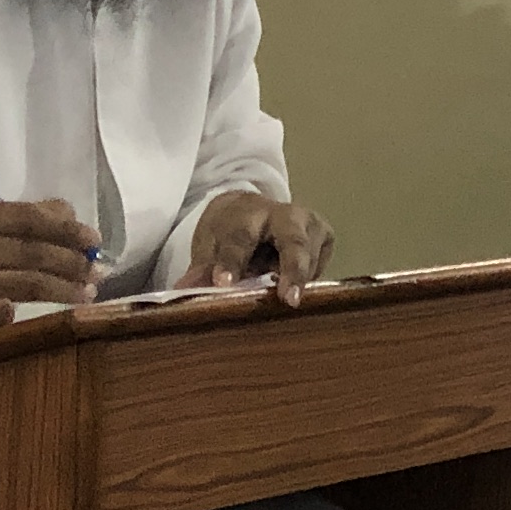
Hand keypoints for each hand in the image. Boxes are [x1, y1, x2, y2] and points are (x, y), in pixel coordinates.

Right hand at [0, 197, 99, 347]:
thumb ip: (26, 222)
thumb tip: (72, 217)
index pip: (28, 217)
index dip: (67, 229)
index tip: (95, 241)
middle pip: (30, 250)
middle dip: (71, 262)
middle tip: (98, 273)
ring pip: (23, 282)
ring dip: (62, 288)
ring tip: (86, 293)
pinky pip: (4, 313)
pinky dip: (33, 312)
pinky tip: (52, 315)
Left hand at [192, 191, 334, 302]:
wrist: (252, 210)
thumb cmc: (229, 232)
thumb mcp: (211, 245)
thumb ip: (203, 269)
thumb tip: (184, 291)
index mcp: (248, 212)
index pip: (239, 239)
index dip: (231, 262)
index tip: (223, 283)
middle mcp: (285, 213)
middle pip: (294, 242)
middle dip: (293, 270)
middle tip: (288, 299)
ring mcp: (311, 223)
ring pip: (310, 260)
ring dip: (295, 282)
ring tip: (281, 296)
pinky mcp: (326, 236)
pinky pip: (319, 268)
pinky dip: (305, 282)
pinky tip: (289, 284)